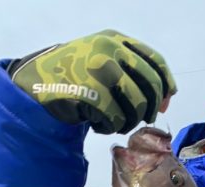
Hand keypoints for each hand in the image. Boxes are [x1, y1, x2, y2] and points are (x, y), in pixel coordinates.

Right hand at [9, 30, 176, 133]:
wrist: (38, 83)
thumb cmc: (77, 77)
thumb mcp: (104, 61)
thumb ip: (133, 72)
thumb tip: (166, 99)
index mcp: (117, 40)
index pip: (155, 62)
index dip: (165, 84)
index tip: (165, 102)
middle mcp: (110, 51)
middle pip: (150, 87)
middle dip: (149, 109)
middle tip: (139, 119)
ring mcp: (99, 71)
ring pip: (136, 106)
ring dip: (128, 121)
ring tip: (114, 122)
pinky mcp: (90, 93)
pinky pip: (116, 119)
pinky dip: (109, 127)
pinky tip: (97, 124)